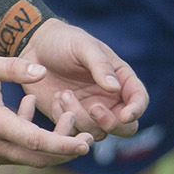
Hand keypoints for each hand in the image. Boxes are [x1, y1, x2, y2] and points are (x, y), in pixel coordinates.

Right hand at [0, 55, 94, 168]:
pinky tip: (25, 110)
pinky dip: (28, 138)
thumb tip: (42, 71)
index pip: (36, 142)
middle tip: (87, 137)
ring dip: (47, 142)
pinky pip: (14, 153)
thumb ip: (14, 67)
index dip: (64, 145)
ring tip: (60, 113)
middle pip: (38, 158)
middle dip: (65, 149)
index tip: (86, 144)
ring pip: (28, 157)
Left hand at [16, 19, 147, 140]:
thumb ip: (100, 65)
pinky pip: (74, 133)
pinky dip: (65, 120)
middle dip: (111, 123)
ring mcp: (90, 112)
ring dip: (81, 118)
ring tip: (63, 94)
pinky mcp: (70, 119)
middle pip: (125, 127)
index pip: (139, 99)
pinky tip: (56, 98)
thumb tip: (115, 88)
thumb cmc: (63, 40)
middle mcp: (110, 99)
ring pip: (97, 133)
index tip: (125, 115)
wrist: (34, 47)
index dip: (136, 110)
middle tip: (93, 108)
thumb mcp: (83, 46)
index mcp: (120, 78)